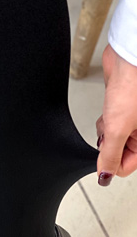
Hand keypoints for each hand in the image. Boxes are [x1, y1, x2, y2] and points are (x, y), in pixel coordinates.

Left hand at [96, 43, 136, 185]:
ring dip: (106, 130)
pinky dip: (105, 120)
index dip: (111, 164)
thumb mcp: (118, 129)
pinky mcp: (122, 109)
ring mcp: (132, 120)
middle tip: (111, 130)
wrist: (128, 60)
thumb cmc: (133, 87)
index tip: (104, 156)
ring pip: (112, 138)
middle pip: (119, 152)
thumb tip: (105, 176)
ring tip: (112, 115)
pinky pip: (109, 124)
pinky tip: (109, 109)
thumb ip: (110, 155)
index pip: (127, 167)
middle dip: (108, 143)